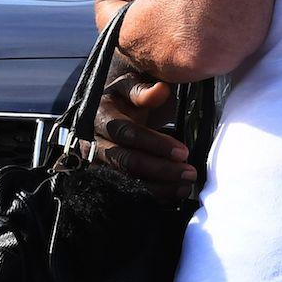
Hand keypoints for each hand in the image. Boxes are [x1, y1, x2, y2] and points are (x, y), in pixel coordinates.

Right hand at [93, 59, 193, 202]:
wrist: (110, 110)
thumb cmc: (126, 97)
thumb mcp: (132, 85)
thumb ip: (143, 90)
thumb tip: (160, 90)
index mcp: (99, 115)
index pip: (126, 133)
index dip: (155, 144)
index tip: (183, 152)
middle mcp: (92, 142)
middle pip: (125, 160)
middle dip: (159, 169)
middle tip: (189, 173)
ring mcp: (95, 162)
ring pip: (124, 180)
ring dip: (157, 187)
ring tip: (185, 188)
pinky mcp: (102, 177)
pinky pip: (125, 190)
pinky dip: (150, 195)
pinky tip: (171, 197)